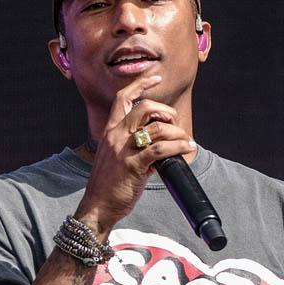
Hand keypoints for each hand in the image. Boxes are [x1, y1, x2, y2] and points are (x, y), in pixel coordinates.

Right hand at [77, 75, 194, 232]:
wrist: (97, 208)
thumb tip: (160, 145)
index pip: (123, 98)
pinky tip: (186, 149)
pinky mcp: (133, 165)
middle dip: (166, 111)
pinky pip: (161, 148)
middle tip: (175, 124)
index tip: (155, 76)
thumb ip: (134, 147)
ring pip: (157, 127)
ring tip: (185, 142)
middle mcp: (115, 136)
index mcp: (110, 132)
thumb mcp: (117, 159)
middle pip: (144, 107)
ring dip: (177, 133)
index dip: (140, 84)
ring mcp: (123, 149)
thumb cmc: (108, 186)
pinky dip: (178, 146)